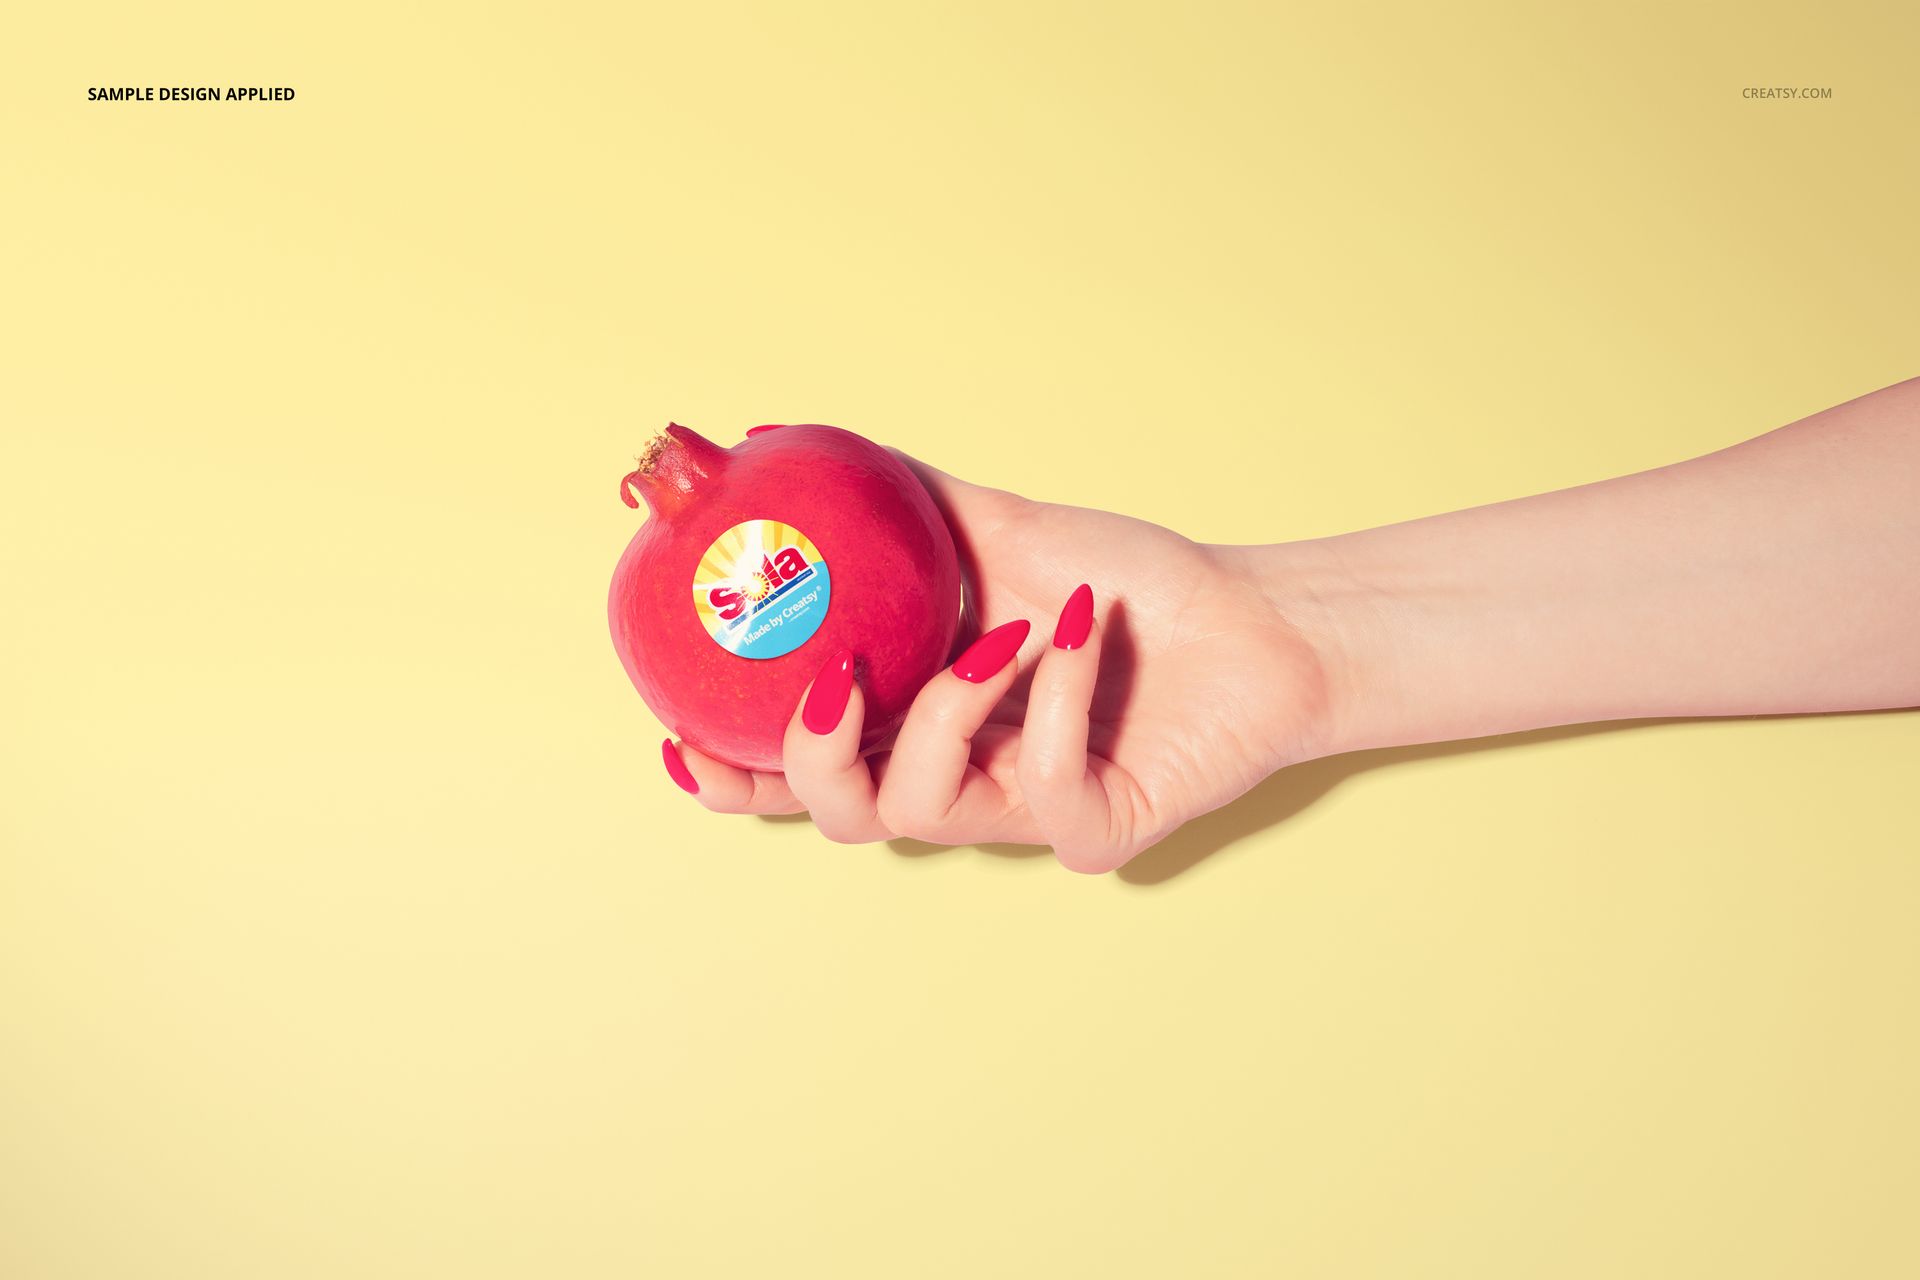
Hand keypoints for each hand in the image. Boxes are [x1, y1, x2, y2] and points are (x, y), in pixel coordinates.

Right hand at [664, 457, 1338, 872]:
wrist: (1253, 618)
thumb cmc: (1130, 583)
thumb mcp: (999, 529)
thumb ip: (897, 497)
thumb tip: (780, 436)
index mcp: (917, 727)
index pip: (803, 768)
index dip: (731, 770)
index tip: (678, 731)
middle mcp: (959, 784)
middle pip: (840, 815)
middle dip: (808, 761)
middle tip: (829, 686)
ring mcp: (1024, 820)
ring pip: (923, 812)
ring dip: (947, 708)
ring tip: (998, 632)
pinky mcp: (1096, 836)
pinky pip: (1042, 784)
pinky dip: (1057, 695)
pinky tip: (1084, 631)